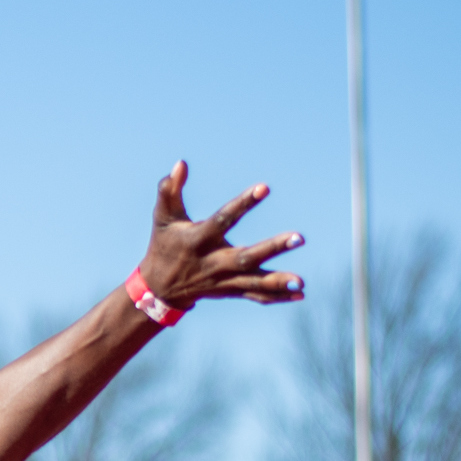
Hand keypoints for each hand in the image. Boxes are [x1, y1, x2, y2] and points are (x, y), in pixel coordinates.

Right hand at [138, 162, 304, 310]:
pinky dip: (277, 296)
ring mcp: (223, 280)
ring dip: (277, 281)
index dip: (243, 204)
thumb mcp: (162, 218)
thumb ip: (169, 190)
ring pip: (253, 281)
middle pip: (246, 257)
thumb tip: (181, 164)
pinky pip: (255, 295)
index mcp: (198, 240)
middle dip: (272, 249)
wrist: (159, 289)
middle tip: (300, 237)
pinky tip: (300, 294)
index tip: (265, 187)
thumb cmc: (164, 244)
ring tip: (301, 282)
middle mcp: (213, 262)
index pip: (223, 220)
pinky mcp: (230, 290)